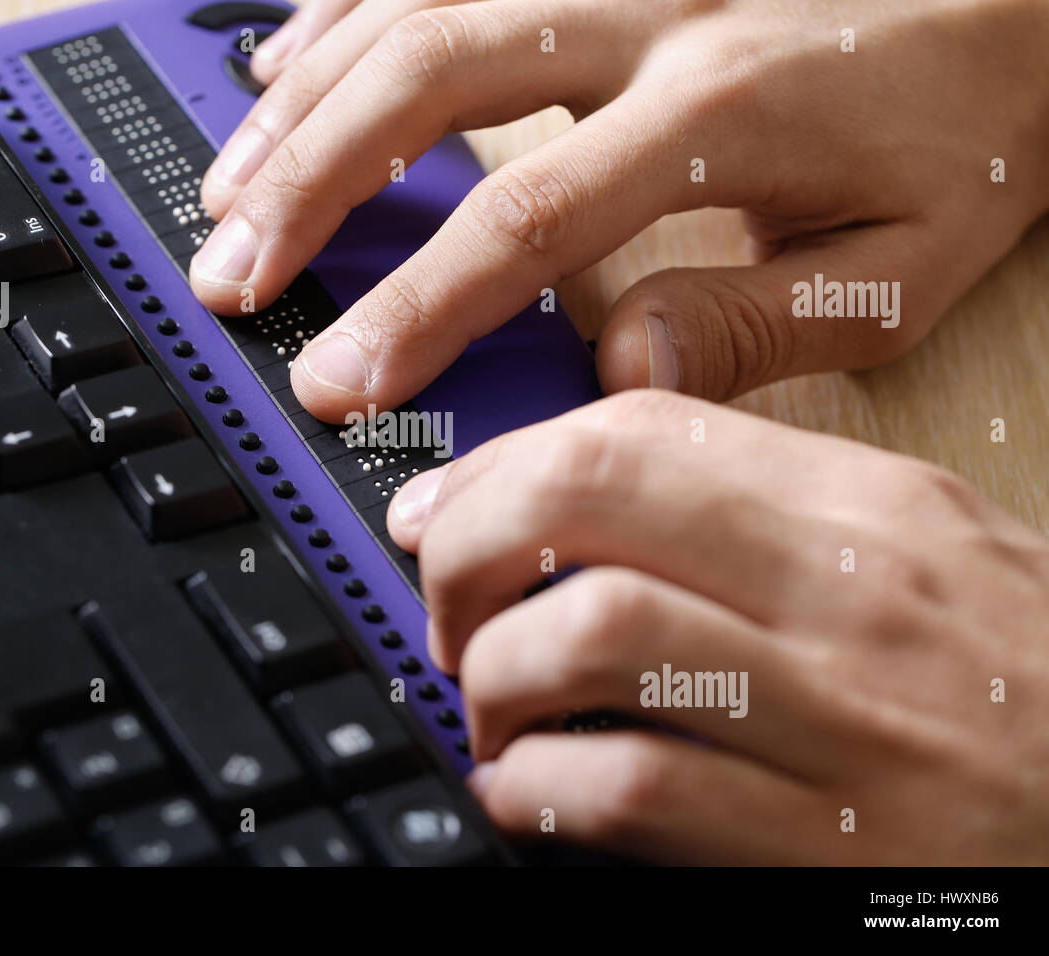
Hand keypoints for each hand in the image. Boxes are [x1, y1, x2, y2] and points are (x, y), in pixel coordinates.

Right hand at [189, 0, 1048, 421]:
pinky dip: (345, 11)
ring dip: (305, 106)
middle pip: (429, 82)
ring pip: (414, 9)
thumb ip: (754, 324)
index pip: (525, 218)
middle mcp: (648, 14)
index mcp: (717, 111)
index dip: (416, 306)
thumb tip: (618, 373)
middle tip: (235, 277)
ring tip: (226, 193)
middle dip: (312, 190)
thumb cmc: (961, 133)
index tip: (340, 377)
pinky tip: (286, 65)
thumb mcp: (895, 265)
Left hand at [385, 390, 1048, 862]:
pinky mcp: (826, 843)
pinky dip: (539, 791)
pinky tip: (531, 794)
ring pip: (590, 633)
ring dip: (493, 673)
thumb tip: (587, 504)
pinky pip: (632, 789)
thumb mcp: (921, 558)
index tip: (445, 510)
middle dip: (468, 545)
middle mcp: (846, 592)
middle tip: (447, 607)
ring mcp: (839, 717)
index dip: (502, 464)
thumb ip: (761, 518)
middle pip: (588, 498)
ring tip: (490, 707)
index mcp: (863, 508)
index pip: (637, 428)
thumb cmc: (1022, 689)